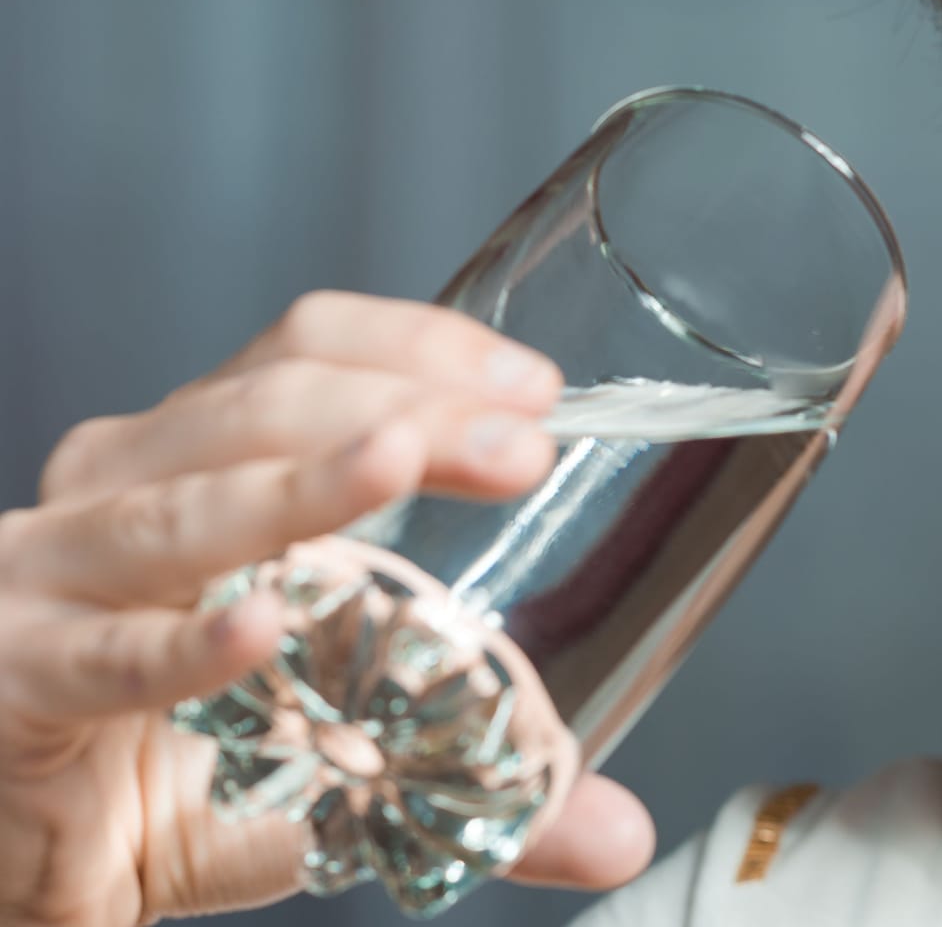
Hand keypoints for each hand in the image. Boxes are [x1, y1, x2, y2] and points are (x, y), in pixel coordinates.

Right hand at [0, 291, 654, 924]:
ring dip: (302, 486)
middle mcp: (119, 488)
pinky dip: (183, 641)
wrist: (20, 855)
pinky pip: (102, 654)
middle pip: (261, 407)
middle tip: (521, 448)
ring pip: (182, 507)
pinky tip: (260, 627)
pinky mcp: (14, 680)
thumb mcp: (331, 739)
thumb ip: (469, 774)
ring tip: (400, 462)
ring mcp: (52, 577)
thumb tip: (620, 834)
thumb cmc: (167, 758)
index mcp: (197, 458)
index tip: (535, 388)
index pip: (305, 353)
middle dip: (403, 408)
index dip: (419, 347)